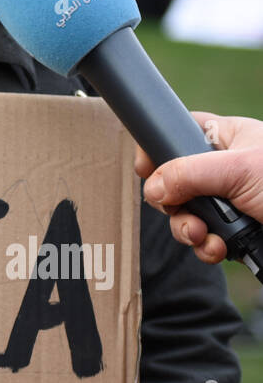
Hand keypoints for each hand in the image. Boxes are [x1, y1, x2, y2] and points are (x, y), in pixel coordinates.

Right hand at [137, 112, 262, 263]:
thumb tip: (152, 188)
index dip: (159, 150)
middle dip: (176, 206)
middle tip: (184, 212)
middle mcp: (226, 169)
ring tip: (206, 237)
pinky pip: (204, 240)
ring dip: (189, 232)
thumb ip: (188, 174)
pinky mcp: (236, 230)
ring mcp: (230, 201)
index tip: (146, 169)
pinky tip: (219, 248)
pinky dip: (207, 248)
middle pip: (175, 183)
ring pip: (186, 216)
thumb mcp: (237, 171)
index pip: (181, 133)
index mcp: (229, 140)